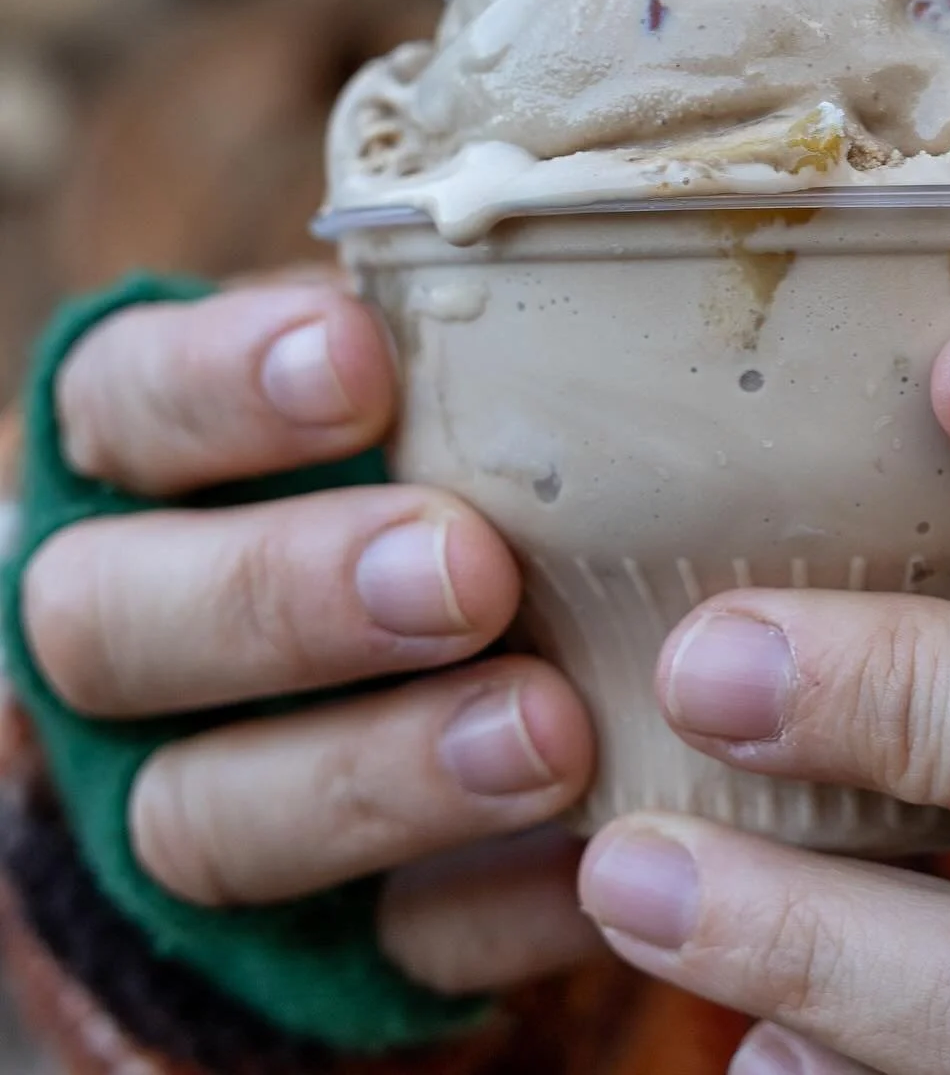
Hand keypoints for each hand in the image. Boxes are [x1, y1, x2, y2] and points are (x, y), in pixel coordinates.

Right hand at [20, 277, 600, 993]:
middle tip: (464, 571)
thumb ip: (459, 332)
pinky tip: (587, 858)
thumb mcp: (417, 383)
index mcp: (145, 466)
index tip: (358, 358)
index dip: (218, 387)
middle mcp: (132, 630)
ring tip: (547, 732)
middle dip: (286, 597)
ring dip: (375, 775)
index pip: (124, 407)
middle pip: (117, 625)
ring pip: (204, 814)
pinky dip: (476, 905)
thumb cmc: (420, 468)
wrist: (371, 685)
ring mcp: (196, 786)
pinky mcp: (298, 929)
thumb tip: (617, 226)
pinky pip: (361, 938)